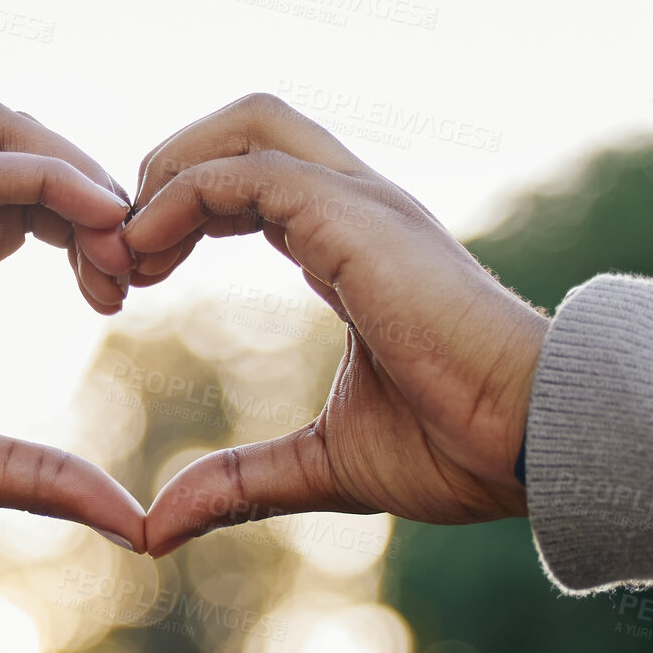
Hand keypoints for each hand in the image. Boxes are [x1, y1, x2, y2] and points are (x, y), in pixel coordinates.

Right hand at [0, 102, 144, 548]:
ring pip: (4, 131)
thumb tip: (132, 525)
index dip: (86, 226)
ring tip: (116, 256)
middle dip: (95, 188)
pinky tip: (96, 235)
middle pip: (21, 143)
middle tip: (130, 273)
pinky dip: (54, 181)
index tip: (119, 296)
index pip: (22, 199)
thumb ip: (41, 477)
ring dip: (81, 175)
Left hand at [122, 93, 548, 555]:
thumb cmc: (459, 449)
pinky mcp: (361, 221)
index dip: (174, 213)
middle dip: (163, 171)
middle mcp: (358, 206)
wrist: (538, 444)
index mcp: (352, 244)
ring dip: (167, 173)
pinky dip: (183, 196)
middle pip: (245, 126)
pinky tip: (148, 255)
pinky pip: (250, 171)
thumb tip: (156, 526)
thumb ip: (240, 481)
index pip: (247, 180)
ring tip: (124, 252)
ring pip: (246, 125)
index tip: (126, 281)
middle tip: (114, 258)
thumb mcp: (324, 464)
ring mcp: (364, 203)